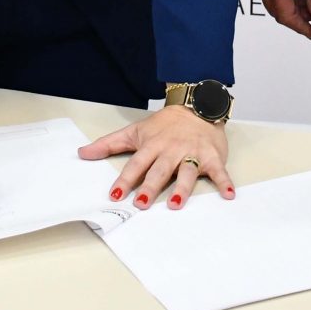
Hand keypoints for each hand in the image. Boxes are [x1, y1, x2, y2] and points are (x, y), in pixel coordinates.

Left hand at [79, 105, 233, 209]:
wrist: (197, 105)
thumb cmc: (165, 124)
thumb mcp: (136, 131)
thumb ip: (109, 144)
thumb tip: (82, 153)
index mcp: (152, 146)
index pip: (136, 164)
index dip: (125, 180)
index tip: (115, 195)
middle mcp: (171, 150)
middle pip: (160, 171)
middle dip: (151, 187)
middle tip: (142, 204)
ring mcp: (192, 153)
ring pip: (186, 172)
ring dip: (182, 188)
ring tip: (176, 204)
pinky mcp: (212, 156)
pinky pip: (219, 170)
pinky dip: (225, 182)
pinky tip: (228, 195)